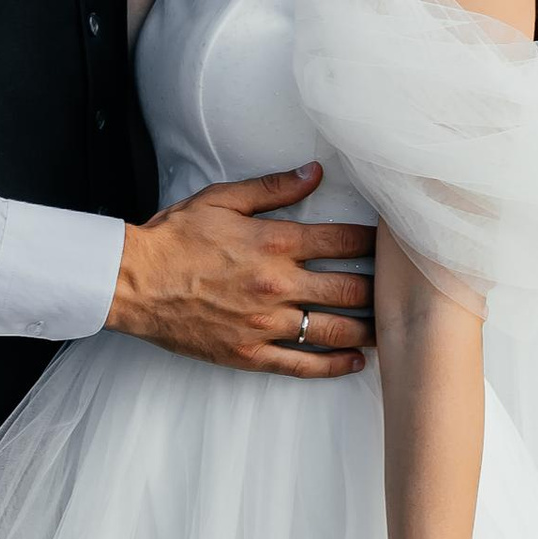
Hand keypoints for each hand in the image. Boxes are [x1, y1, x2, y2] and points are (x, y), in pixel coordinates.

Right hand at [107, 166, 375, 374]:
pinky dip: (335, 365)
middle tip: (404, 288)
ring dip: (368, 328)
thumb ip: (274, 188)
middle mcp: (278, 285)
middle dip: (382, 287)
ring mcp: (266, 324)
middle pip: (351, 288)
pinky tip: (356, 361)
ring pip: (335, 329)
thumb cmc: (175, 238)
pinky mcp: (251, 354)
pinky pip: (304, 364)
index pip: (344, 239)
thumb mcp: (223, 199)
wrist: (133, 282)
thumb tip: (314, 173)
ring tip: (390, 327)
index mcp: (275, 242)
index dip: (376, 240)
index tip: (395, 241)